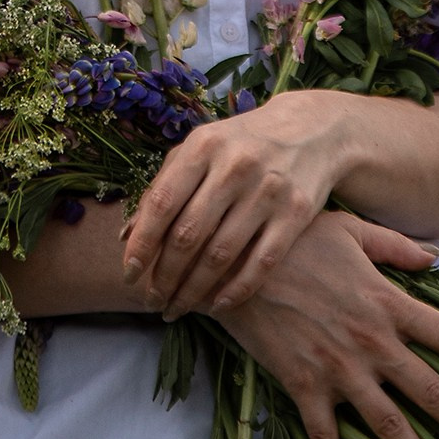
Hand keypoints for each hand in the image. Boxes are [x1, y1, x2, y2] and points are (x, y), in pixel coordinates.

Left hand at [120, 90, 361, 317]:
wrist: (313, 130)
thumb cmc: (241, 144)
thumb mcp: (200, 149)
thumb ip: (163, 186)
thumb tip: (125, 237)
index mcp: (203, 147)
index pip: (162, 203)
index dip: (142, 244)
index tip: (128, 275)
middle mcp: (234, 167)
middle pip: (188, 235)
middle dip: (164, 276)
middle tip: (152, 300)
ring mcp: (268, 191)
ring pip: (221, 255)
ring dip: (194, 290)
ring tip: (178, 307)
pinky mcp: (297, 213)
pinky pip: (261, 263)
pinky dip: (236, 290)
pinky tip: (218, 305)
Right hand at [216, 210, 438, 438]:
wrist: (230, 261)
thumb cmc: (293, 239)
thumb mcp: (351, 230)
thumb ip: (397, 248)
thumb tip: (436, 257)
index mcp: (389, 304)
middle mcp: (373, 343)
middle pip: (433, 394)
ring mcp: (338, 370)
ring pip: (389, 426)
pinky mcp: (302, 386)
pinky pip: (325, 437)